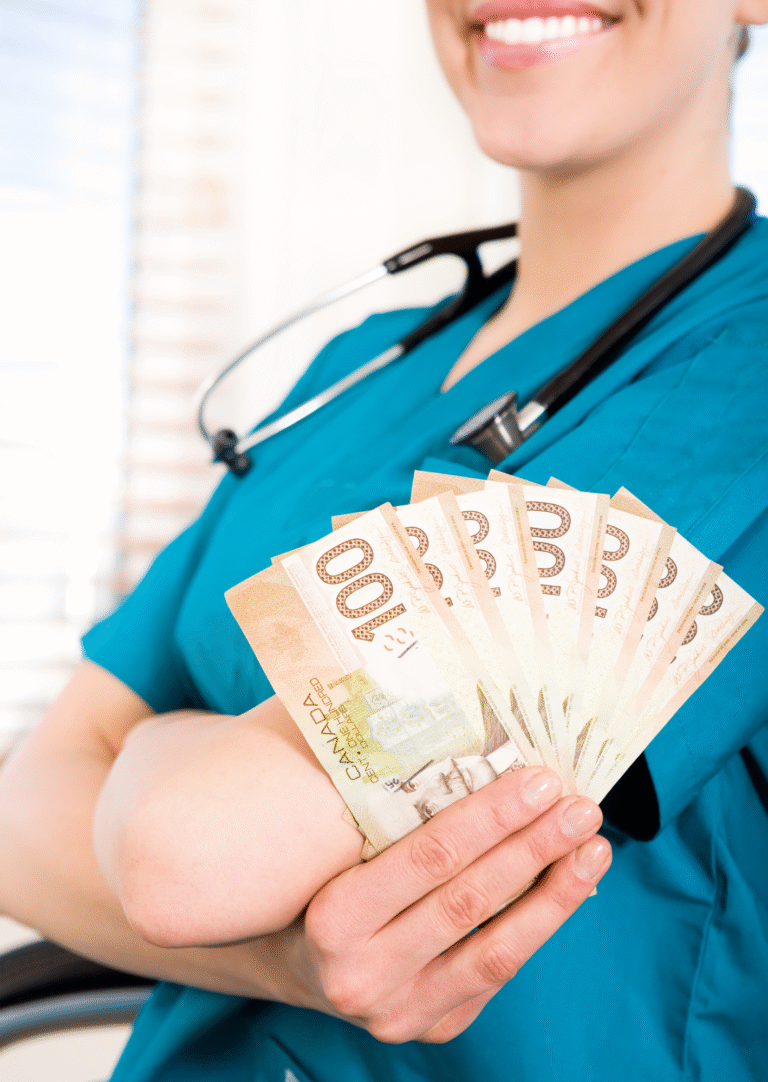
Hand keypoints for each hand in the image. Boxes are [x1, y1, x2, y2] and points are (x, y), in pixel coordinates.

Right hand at [292, 766, 609, 1043]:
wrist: (292, 962)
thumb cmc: (314, 878)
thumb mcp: (326, 840)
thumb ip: (376, 799)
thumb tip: (446, 721)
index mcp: (332, 919)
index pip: (429, 859)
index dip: (491, 818)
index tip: (539, 780)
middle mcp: (363, 975)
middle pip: (470, 902)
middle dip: (535, 848)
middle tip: (581, 806)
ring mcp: (400, 1010)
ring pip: (496, 951)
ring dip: (555, 896)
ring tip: (594, 849)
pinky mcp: (432, 1027)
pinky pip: (494, 974)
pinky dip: (534, 927)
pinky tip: (563, 887)